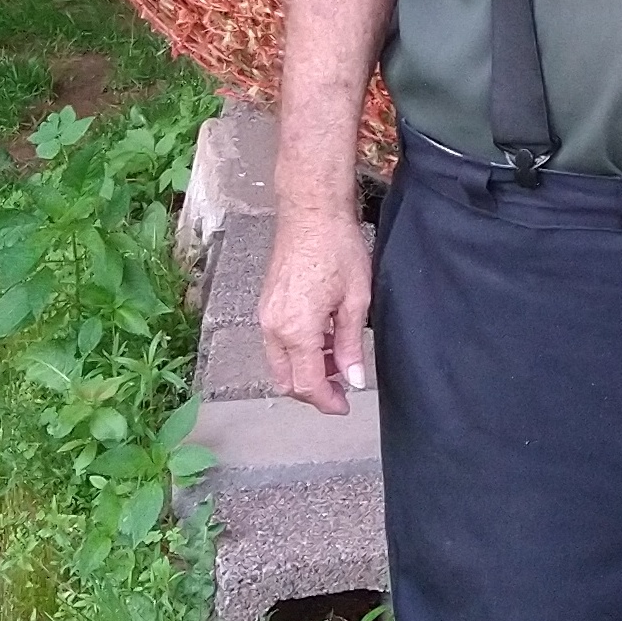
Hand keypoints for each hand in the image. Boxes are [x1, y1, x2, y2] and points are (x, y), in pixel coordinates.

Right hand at [258, 207, 373, 413]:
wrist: (311, 214)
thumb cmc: (337, 249)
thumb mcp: (356, 300)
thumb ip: (351, 344)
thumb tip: (355, 379)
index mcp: (296, 330)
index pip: (307, 385)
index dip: (327, 401)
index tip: (344, 406)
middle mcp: (273, 328)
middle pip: (287, 380)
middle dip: (313, 391)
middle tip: (342, 388)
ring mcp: (265, 316)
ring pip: (280, 363)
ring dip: (306, 370)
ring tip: (338, 359)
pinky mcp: (265, 306)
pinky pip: (277, 343)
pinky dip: (298, 351)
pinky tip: (323, 339)